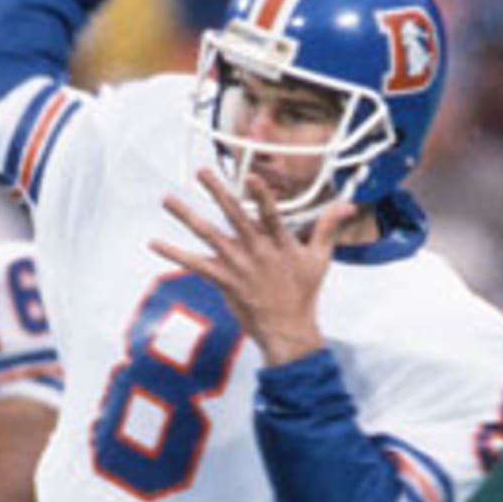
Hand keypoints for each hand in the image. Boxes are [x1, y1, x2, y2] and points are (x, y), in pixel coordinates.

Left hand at [150, 168, 354, 365]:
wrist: (286, 329)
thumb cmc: (304, 292)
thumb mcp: (320, 259)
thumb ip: (328, 227)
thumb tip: (348, 205)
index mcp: (280, 243)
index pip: (271, 215)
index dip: (262, 196)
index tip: (251, 177)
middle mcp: (256, 251)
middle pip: (234, 217)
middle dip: (217, 192)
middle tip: (202, 171)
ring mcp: (237, 265)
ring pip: (208, 236)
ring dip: (186, 216)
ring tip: (167, 199)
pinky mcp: (222, 280)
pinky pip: (193, 265)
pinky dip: (173, 253)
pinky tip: (154, 243)